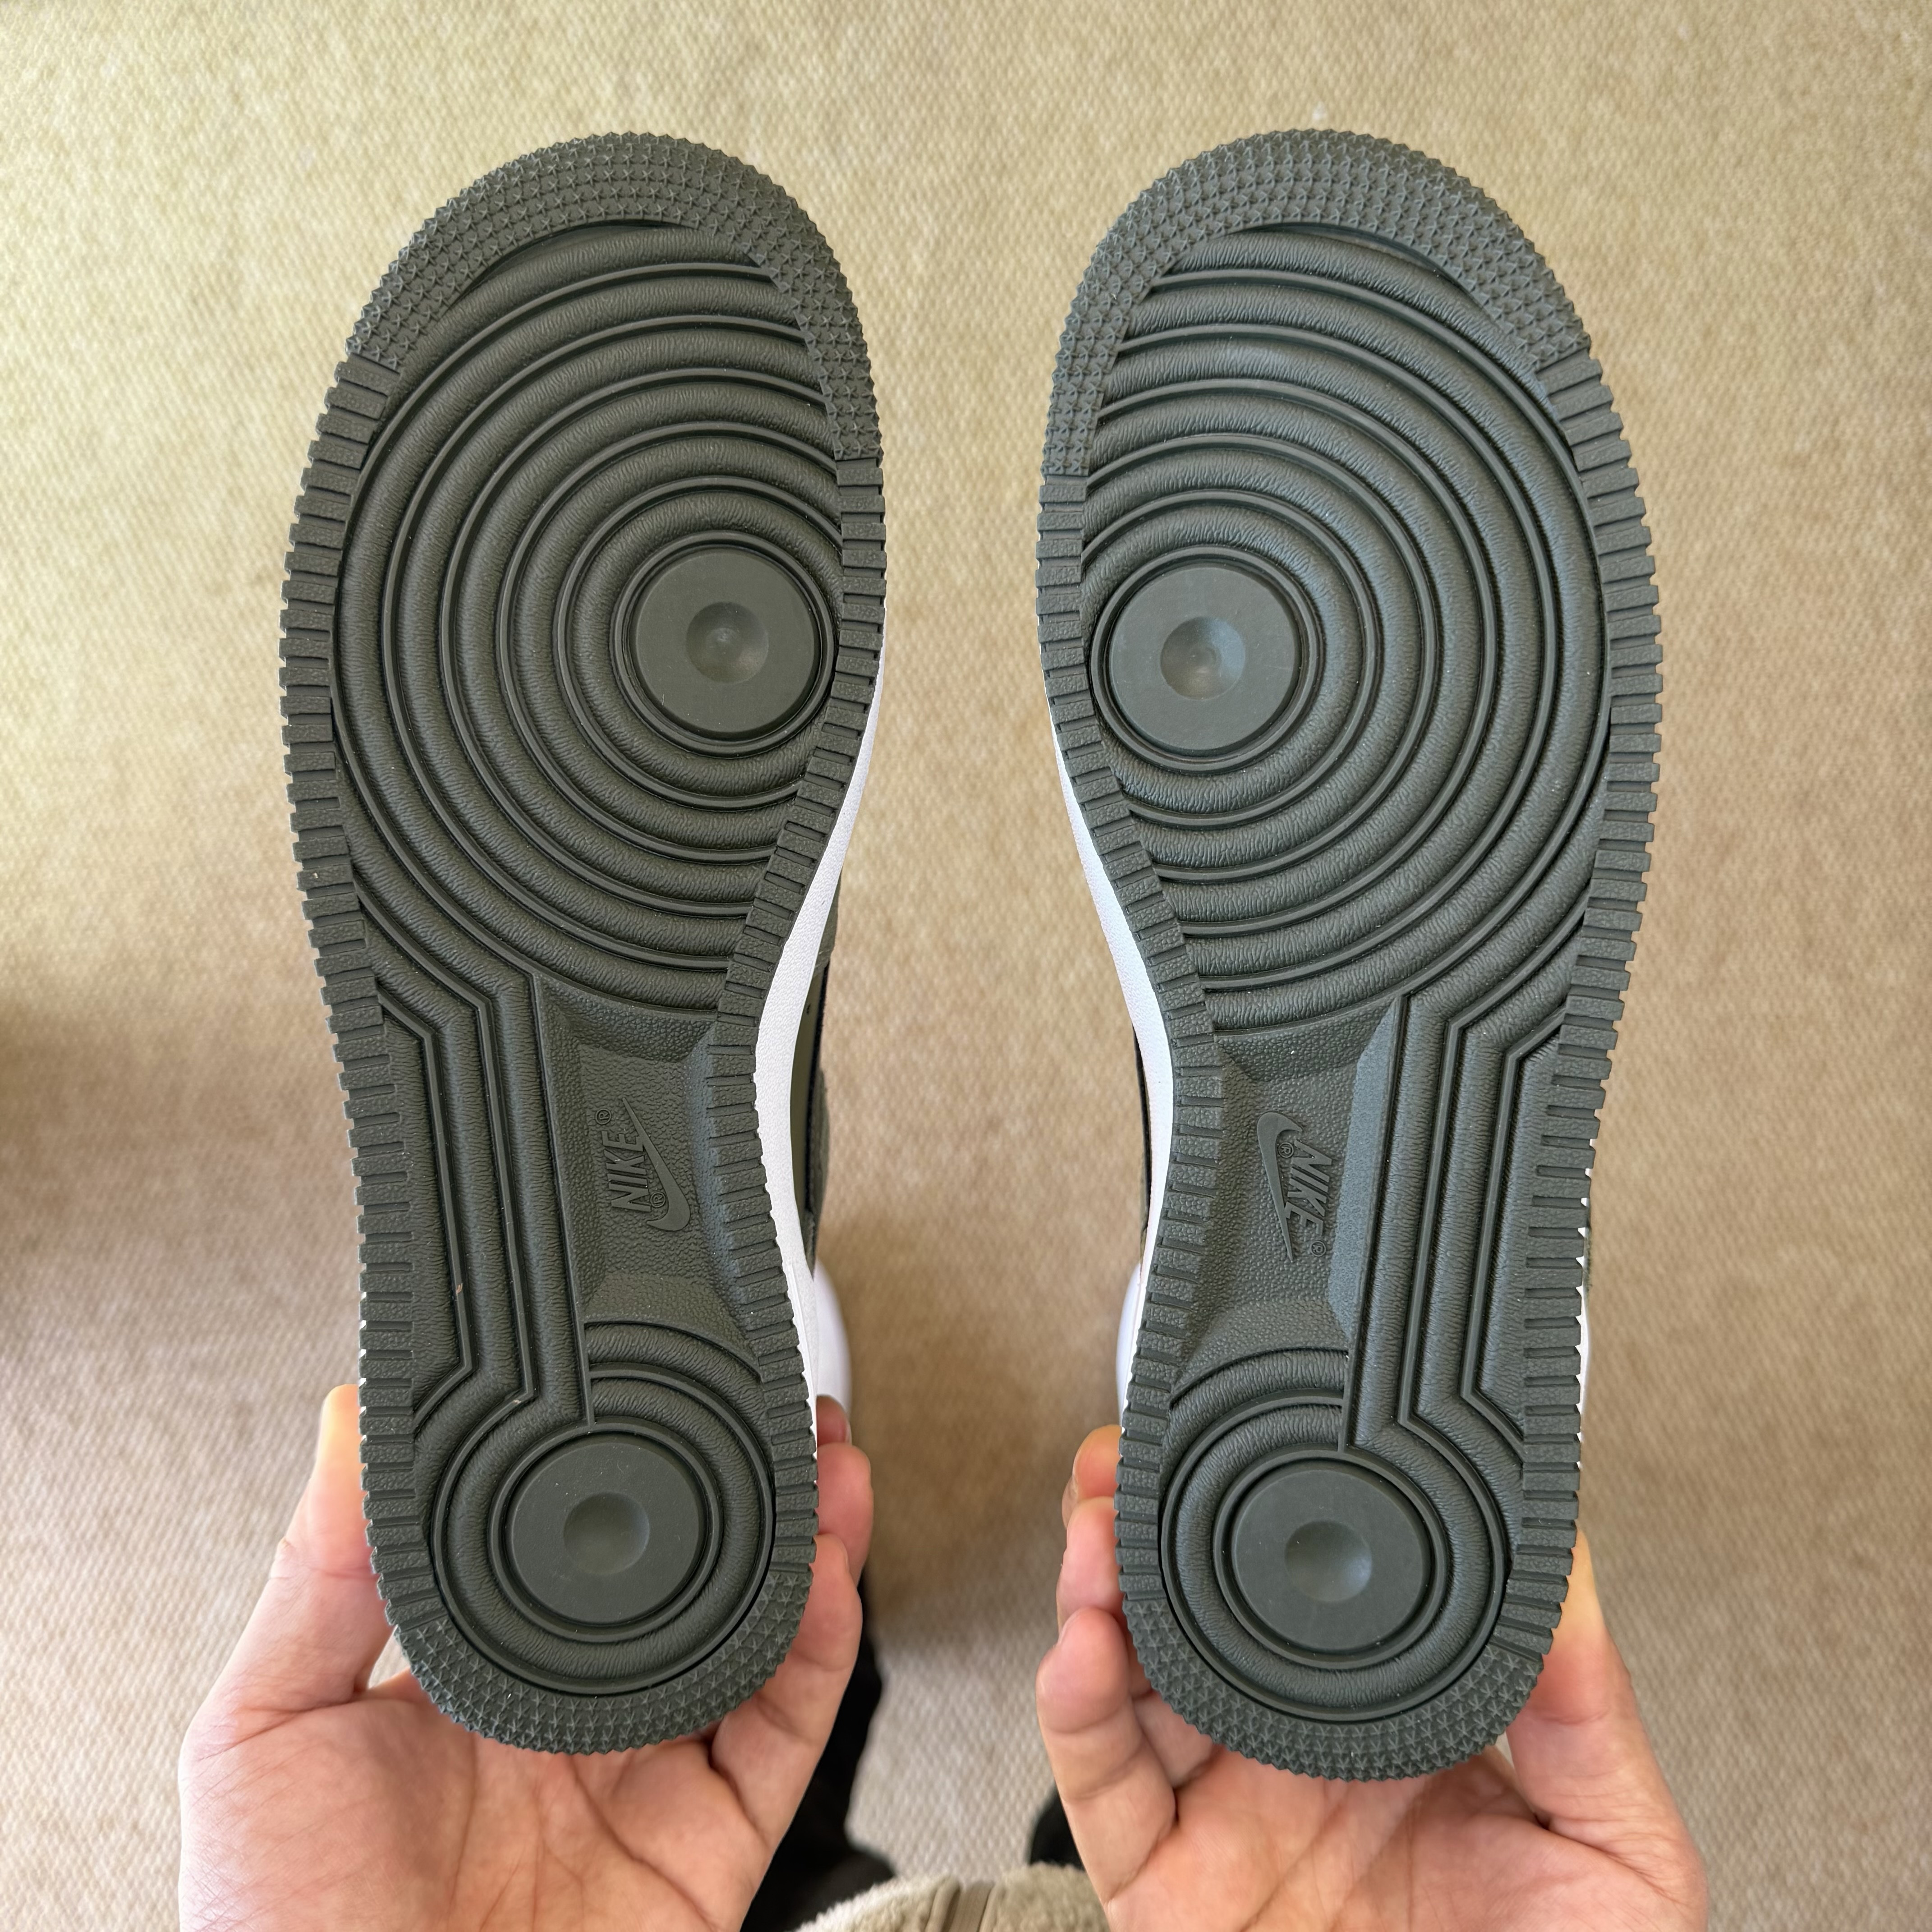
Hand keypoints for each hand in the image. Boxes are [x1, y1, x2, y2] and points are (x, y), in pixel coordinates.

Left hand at [180, 1385, 872, 1931]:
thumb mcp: (262, 1737)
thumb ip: (318, 1581)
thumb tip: (349, 1422)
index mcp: (475, 1680)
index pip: (567, 1542)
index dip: (623, 1460)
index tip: (647, 1380)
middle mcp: (574, 1719)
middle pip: (684, 1577)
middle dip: (743, 1487)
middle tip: (771, 1404)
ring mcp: (648, 1779)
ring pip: (755, 1637)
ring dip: (805, 1543)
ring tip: (825, 1462)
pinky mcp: (710, 1847)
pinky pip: (784, 1735)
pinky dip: (821, 1652)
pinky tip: (826, 1577)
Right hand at [1037, 1427, 1704, 1930]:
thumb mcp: (1618, 1855)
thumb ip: (1588, 1710)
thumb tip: (1566, 1558)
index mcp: (1387, 1728)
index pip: (1304, 1595)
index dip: (1259, 1511)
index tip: (1250, 1438)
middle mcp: (1287, 1756)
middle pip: (1188, 1613)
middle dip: (1141, 1524)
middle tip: (1126, 1459)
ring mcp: (1220, 1817)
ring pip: (1126, 1676)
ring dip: (1095, 1589)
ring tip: (1094, 1530)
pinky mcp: (1163, 1890)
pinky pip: (1100, 1790)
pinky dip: (1073, 1713)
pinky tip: (1080, 1649)